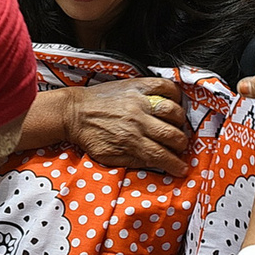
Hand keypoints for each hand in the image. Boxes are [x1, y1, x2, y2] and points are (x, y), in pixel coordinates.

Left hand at [62, 77, 188, 176]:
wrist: (73, 112)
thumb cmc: (89, 134)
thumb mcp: (108, 157)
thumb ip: (133, 162)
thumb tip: (155, 164)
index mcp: (130, 140)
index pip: (161, 156)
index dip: (176, 165)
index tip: (181, 168)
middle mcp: (138, 120)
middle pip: (172, 135)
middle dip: (181, 145)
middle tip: (180, 147)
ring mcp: (139, 101)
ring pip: (174, 111)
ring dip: (180, 122)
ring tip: (176, 126)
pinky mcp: (137, 85)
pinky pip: (165, 86)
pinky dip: (175, 94)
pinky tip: (174, 102)